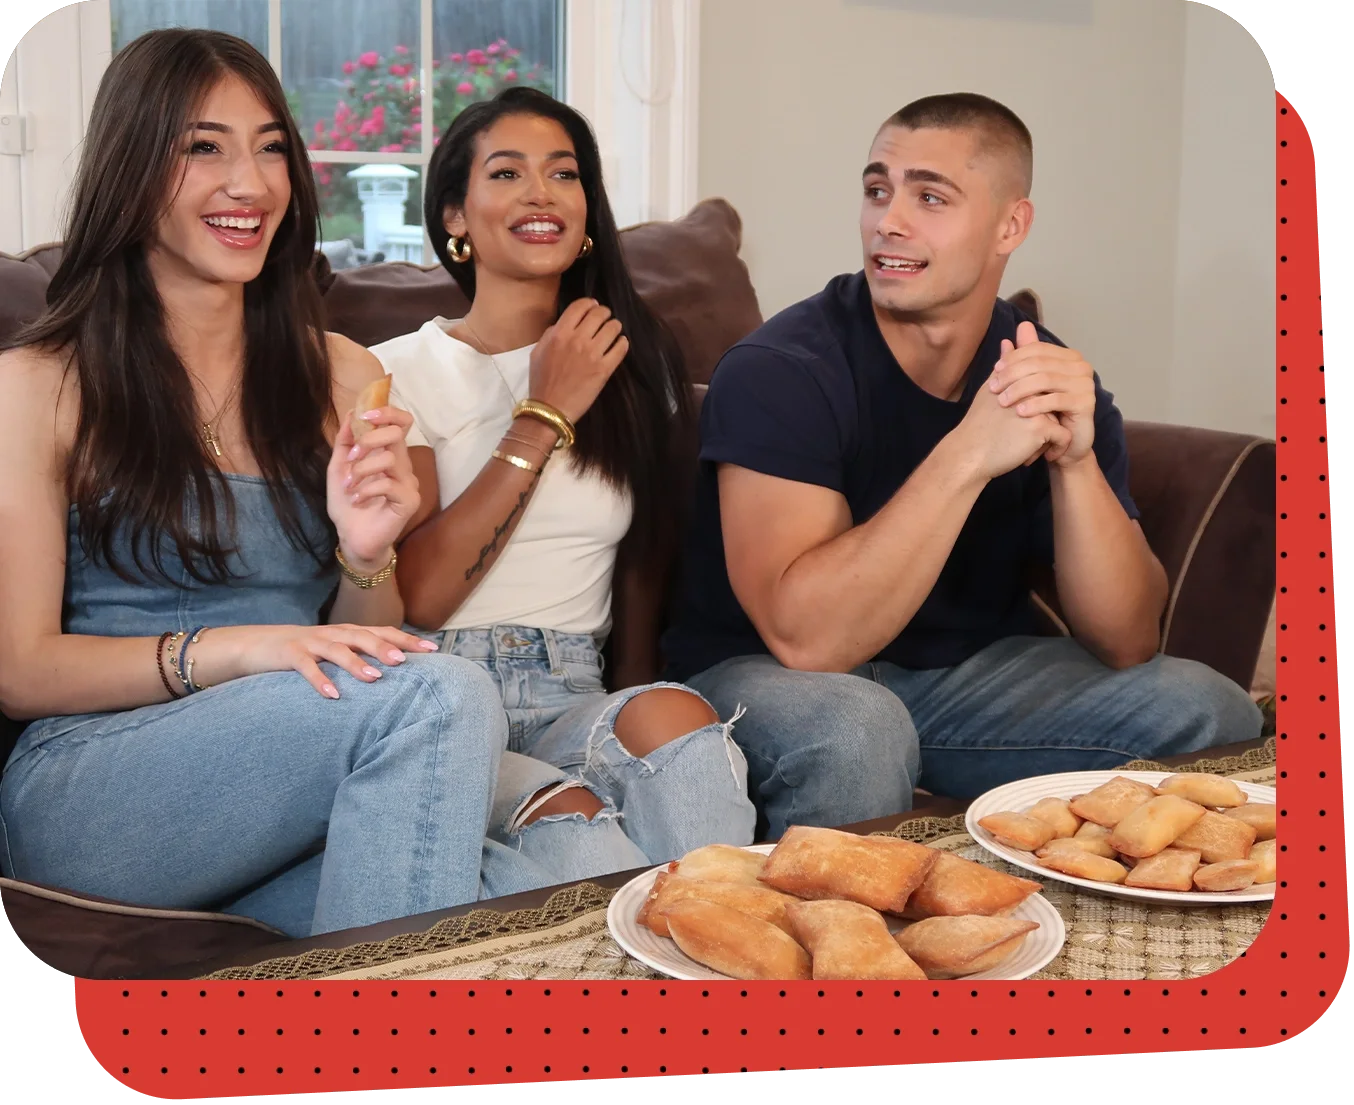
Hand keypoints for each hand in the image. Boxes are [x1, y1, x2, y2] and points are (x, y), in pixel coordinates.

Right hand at [194, 623, 440, 699]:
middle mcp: (332, 634)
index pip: (382, 632)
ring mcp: (310, 642)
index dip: (407, 639)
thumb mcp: (334, 653)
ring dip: (356, 663)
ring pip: (337, 649)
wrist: (254, 645)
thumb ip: (361, 659)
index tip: (434, 649)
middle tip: (406, 660)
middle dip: (385, 647)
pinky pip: (305, 667)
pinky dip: (319, 680)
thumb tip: (397, 675)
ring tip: (375, 677)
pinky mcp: (288, 654)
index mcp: (347, 633)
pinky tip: (332, 695)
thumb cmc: (303, 652)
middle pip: (363, 636)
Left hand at [327, 403, 419, 568]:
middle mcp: (402, 466)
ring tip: (348, 486)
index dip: (387, 413)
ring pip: (390, 459)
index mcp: (387, 454)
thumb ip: (344, 442)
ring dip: (361, 470)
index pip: (400, 424)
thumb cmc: (347, 505)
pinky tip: (357, 500)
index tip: (365, 415)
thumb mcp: (338, 469)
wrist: (352, 538)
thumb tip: (350, 414)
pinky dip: (367, 489)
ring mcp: (408, 483)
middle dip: (369, 439)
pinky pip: (389, 484)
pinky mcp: (409, 501)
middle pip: (396, 434)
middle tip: (352, 457)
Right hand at [528, 297, 629, 423]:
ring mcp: (592, 355)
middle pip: (599, 314)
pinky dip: (622, 343)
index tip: (594, 307)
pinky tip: (620, 345)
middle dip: (605, 313)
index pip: (580, 306)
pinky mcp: (604, 370)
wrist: (550, 409)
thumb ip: (551, 334)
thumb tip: (565, 324)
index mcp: (559, 333)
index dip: (590, 303)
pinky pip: (621, 348)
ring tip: (614, 332)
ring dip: (615, 327)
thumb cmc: (541, 382)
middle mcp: (577, 340)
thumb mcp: (537, 352)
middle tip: (606, 318)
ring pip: (613, 328)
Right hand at [952, 359, 1071, 480]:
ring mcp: (1036, 405)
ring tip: (1026, 447)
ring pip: (1059, 420)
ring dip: (1049, 436)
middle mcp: (1028, 387)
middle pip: (1053, 402)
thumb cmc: (979, 426)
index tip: (1023, 423)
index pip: (1043, 385)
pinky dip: (1055, 448)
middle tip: (1023, 438)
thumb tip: (1009, 340)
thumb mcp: (990, 390)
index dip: (1037, 407)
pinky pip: (1063, 436)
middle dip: (1045, 420)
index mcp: (1017, 376)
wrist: (970, 455)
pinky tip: (1037, 456)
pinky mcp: (1041, 426)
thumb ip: (1005, 366)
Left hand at [988, 321, 1095, 465]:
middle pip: (1039, 363)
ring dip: (1019, 390)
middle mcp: (1081, 366)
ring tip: (1002, 401)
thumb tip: (1015, 331)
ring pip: (1045, 380)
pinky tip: (1019, 412)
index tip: (995, 370)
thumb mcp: (1032, 385)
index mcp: (1069, 357)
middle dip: (1012, 374)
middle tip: (993, 388)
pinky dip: (1035, 405)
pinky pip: (1055, 400)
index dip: (1014, 357)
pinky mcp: (1086, 403)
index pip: (1037, 349)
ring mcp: (1085, 384)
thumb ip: (1025, 358)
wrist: (1065, 444)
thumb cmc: (1046, 413)